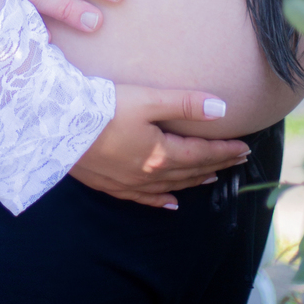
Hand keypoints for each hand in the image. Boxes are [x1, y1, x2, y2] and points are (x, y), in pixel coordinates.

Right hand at [70, 84, 250, 207]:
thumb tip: (222, 109)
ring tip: (212, 178)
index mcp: (161, 153)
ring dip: (194, 181)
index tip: (245, 148)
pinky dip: (162, 200)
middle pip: (190, 171)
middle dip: (215, 165)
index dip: (224, 150)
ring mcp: (130, 183)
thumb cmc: (104, 108)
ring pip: (171, 186)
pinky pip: (144, 198)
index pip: (201, 153)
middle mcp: (149, 174)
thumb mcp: (147, 99)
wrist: (58, 127)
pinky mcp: (112, 185)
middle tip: (237, 162)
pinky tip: (171, 203)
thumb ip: (185, 104)